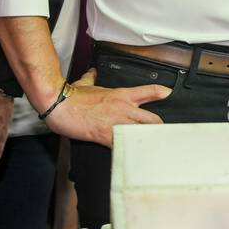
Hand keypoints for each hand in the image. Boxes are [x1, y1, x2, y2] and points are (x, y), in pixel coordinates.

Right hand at [45, 68, 168, 147]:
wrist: (59, 105)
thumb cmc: (72, 96)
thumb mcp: (85, 83)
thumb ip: (92, 78)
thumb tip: (93, 72)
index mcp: (121, 95)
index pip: (148, 91)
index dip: (161, 92)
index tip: (168, 94)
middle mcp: (123, 108)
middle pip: (152, 119)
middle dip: (160, 128)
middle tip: (164, 134)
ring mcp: (116, 122)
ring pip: (142, 133)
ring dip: (148, 141)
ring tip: (156, 148)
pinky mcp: (106, 135)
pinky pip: (123, 145)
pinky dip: (130, 151)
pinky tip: (135, 156)